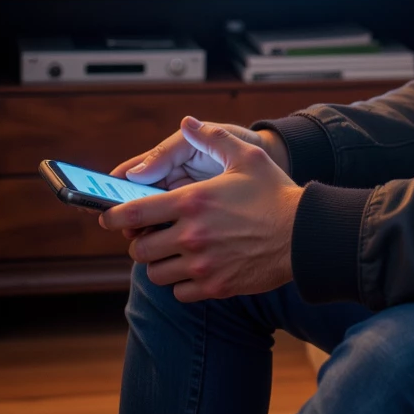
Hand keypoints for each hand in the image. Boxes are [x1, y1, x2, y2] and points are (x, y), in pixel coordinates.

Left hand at [102, 118, 300, 302]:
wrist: (304, 235)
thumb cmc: (275, 193)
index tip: (109, 216)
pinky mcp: (214, 286)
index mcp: (192, 202)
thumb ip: (213, 137)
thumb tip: (187, 122)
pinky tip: (193, 268)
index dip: (113, 216)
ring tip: (173, 251)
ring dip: (158, 262)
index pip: (134, 213)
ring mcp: (202, 264)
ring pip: (155, 272)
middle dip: (140, 241)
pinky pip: (178, 291)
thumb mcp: (247, 156)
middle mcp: (191, 235)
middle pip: (139, 248)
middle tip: (151, 234)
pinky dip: (180, 282)